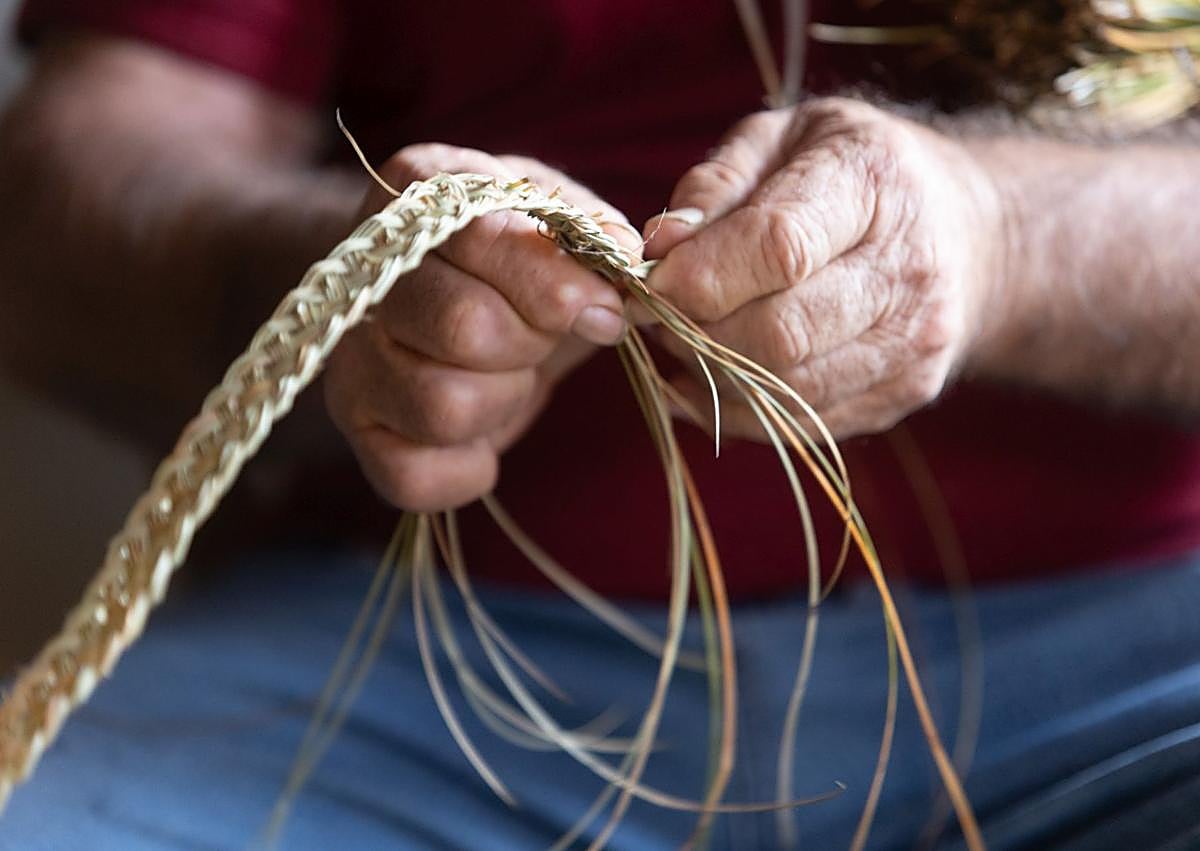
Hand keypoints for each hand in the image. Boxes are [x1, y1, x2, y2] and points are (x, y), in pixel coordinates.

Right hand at [325, 144, 635, 509]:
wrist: (451, 288)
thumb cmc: (513, 250)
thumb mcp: (554, 213)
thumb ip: (590, 230)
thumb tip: (624, 260)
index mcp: (415, 189)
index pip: (484, 240)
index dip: (560, 285)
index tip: (603, 306)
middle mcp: (363, 273)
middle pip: (463, 328)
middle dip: (532, 343)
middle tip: (543, 337)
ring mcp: (347, 356)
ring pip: (442, 405)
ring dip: (503, 399)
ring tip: (508, 374)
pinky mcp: (357, 427)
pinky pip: (412, 476)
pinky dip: (469, 468)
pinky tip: (484, 431)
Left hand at [642, 98, 1005, 439]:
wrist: (972, 235)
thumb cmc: (856, 174)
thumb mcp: (787, 137)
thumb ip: (717, 182)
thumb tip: (659, 246)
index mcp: (875, 183)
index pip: (779, 246)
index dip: (699, 274)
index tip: (650, 279)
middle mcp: (908, 271)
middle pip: (779, 333)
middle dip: (695, 332)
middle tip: (655, 315)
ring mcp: (913, 344)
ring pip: (784, 390)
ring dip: (709, 376)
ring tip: (680, 341)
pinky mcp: (902, 395)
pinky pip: (797, 424)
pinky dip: (735, 409)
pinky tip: (708, 376)